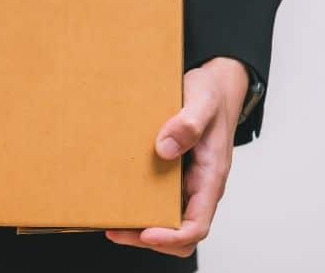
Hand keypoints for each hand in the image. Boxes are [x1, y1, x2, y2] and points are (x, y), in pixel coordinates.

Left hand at [105, 56, 249, 257]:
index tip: (145, 232)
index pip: (197, 224)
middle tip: (114, 230)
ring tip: (109, 220)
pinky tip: (116, 196)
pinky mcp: (174, 173)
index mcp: (211, 176)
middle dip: (149, 238)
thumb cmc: (211, 94)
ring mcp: (187, 182)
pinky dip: (139, 204)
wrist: (215, 85)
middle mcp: (200, 185)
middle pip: (180, 232)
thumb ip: (188, 123)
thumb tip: (165, 149)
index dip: (172, 237)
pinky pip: (159, 199)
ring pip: (168, 219)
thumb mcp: (202, 101)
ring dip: (140, 225)